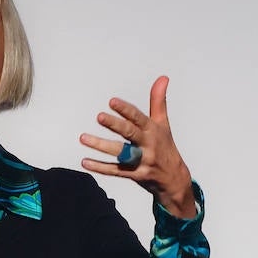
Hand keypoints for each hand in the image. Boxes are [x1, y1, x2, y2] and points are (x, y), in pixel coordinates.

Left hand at [79, 75, 195, 217]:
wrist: (174, 179)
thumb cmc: (165, 147)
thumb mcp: (164, 124)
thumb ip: (159, 101)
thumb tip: (163, 78)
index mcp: (153, 130)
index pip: (139, 118)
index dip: (126, 110)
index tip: (112, 102)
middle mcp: (148, 145)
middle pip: (130, 133)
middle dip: (115, 124)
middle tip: (99, 116)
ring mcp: (142, 161)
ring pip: (120, 152)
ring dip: (101, 146)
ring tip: (83, 137)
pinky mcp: (135, 175)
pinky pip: (116, 171)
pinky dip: (100, 167)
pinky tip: (85, 161)